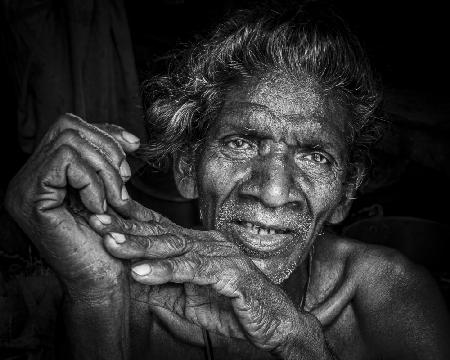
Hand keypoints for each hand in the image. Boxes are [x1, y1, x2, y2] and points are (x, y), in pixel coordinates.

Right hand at [5, 114, 145, 297]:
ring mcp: (24, 186)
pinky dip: (92, 180)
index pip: (69, 126)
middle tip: (125, 180)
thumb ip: (110, 163)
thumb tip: (129, 139)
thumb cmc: (109, 240)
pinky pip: (66, 161)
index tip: (134, 146)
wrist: (101, 279)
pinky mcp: (29, 198)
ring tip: (116, 199)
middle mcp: (27, 176)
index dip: (105, 131)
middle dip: (108, 148)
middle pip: (68, 126)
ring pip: (69, 141)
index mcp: (45, 172)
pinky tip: (100, 207)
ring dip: (104, 169)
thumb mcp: (112, 191)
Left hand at [88, 212, 328, 356]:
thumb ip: (165, 287)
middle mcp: (209, 243)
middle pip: (163, 232)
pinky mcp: (231, 274)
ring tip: (111, 243)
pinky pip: (194, 270)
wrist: (273, 323)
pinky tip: (142, 272)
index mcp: (199, 246)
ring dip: (141, 245)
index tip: (103, 213)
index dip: (132, 219)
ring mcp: (221, 256)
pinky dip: (167, 270)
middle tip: (97, 220)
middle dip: (127, 227)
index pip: (161, 228)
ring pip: (176, 247)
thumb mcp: (189, 300)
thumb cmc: (232, 308)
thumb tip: (133, 279)